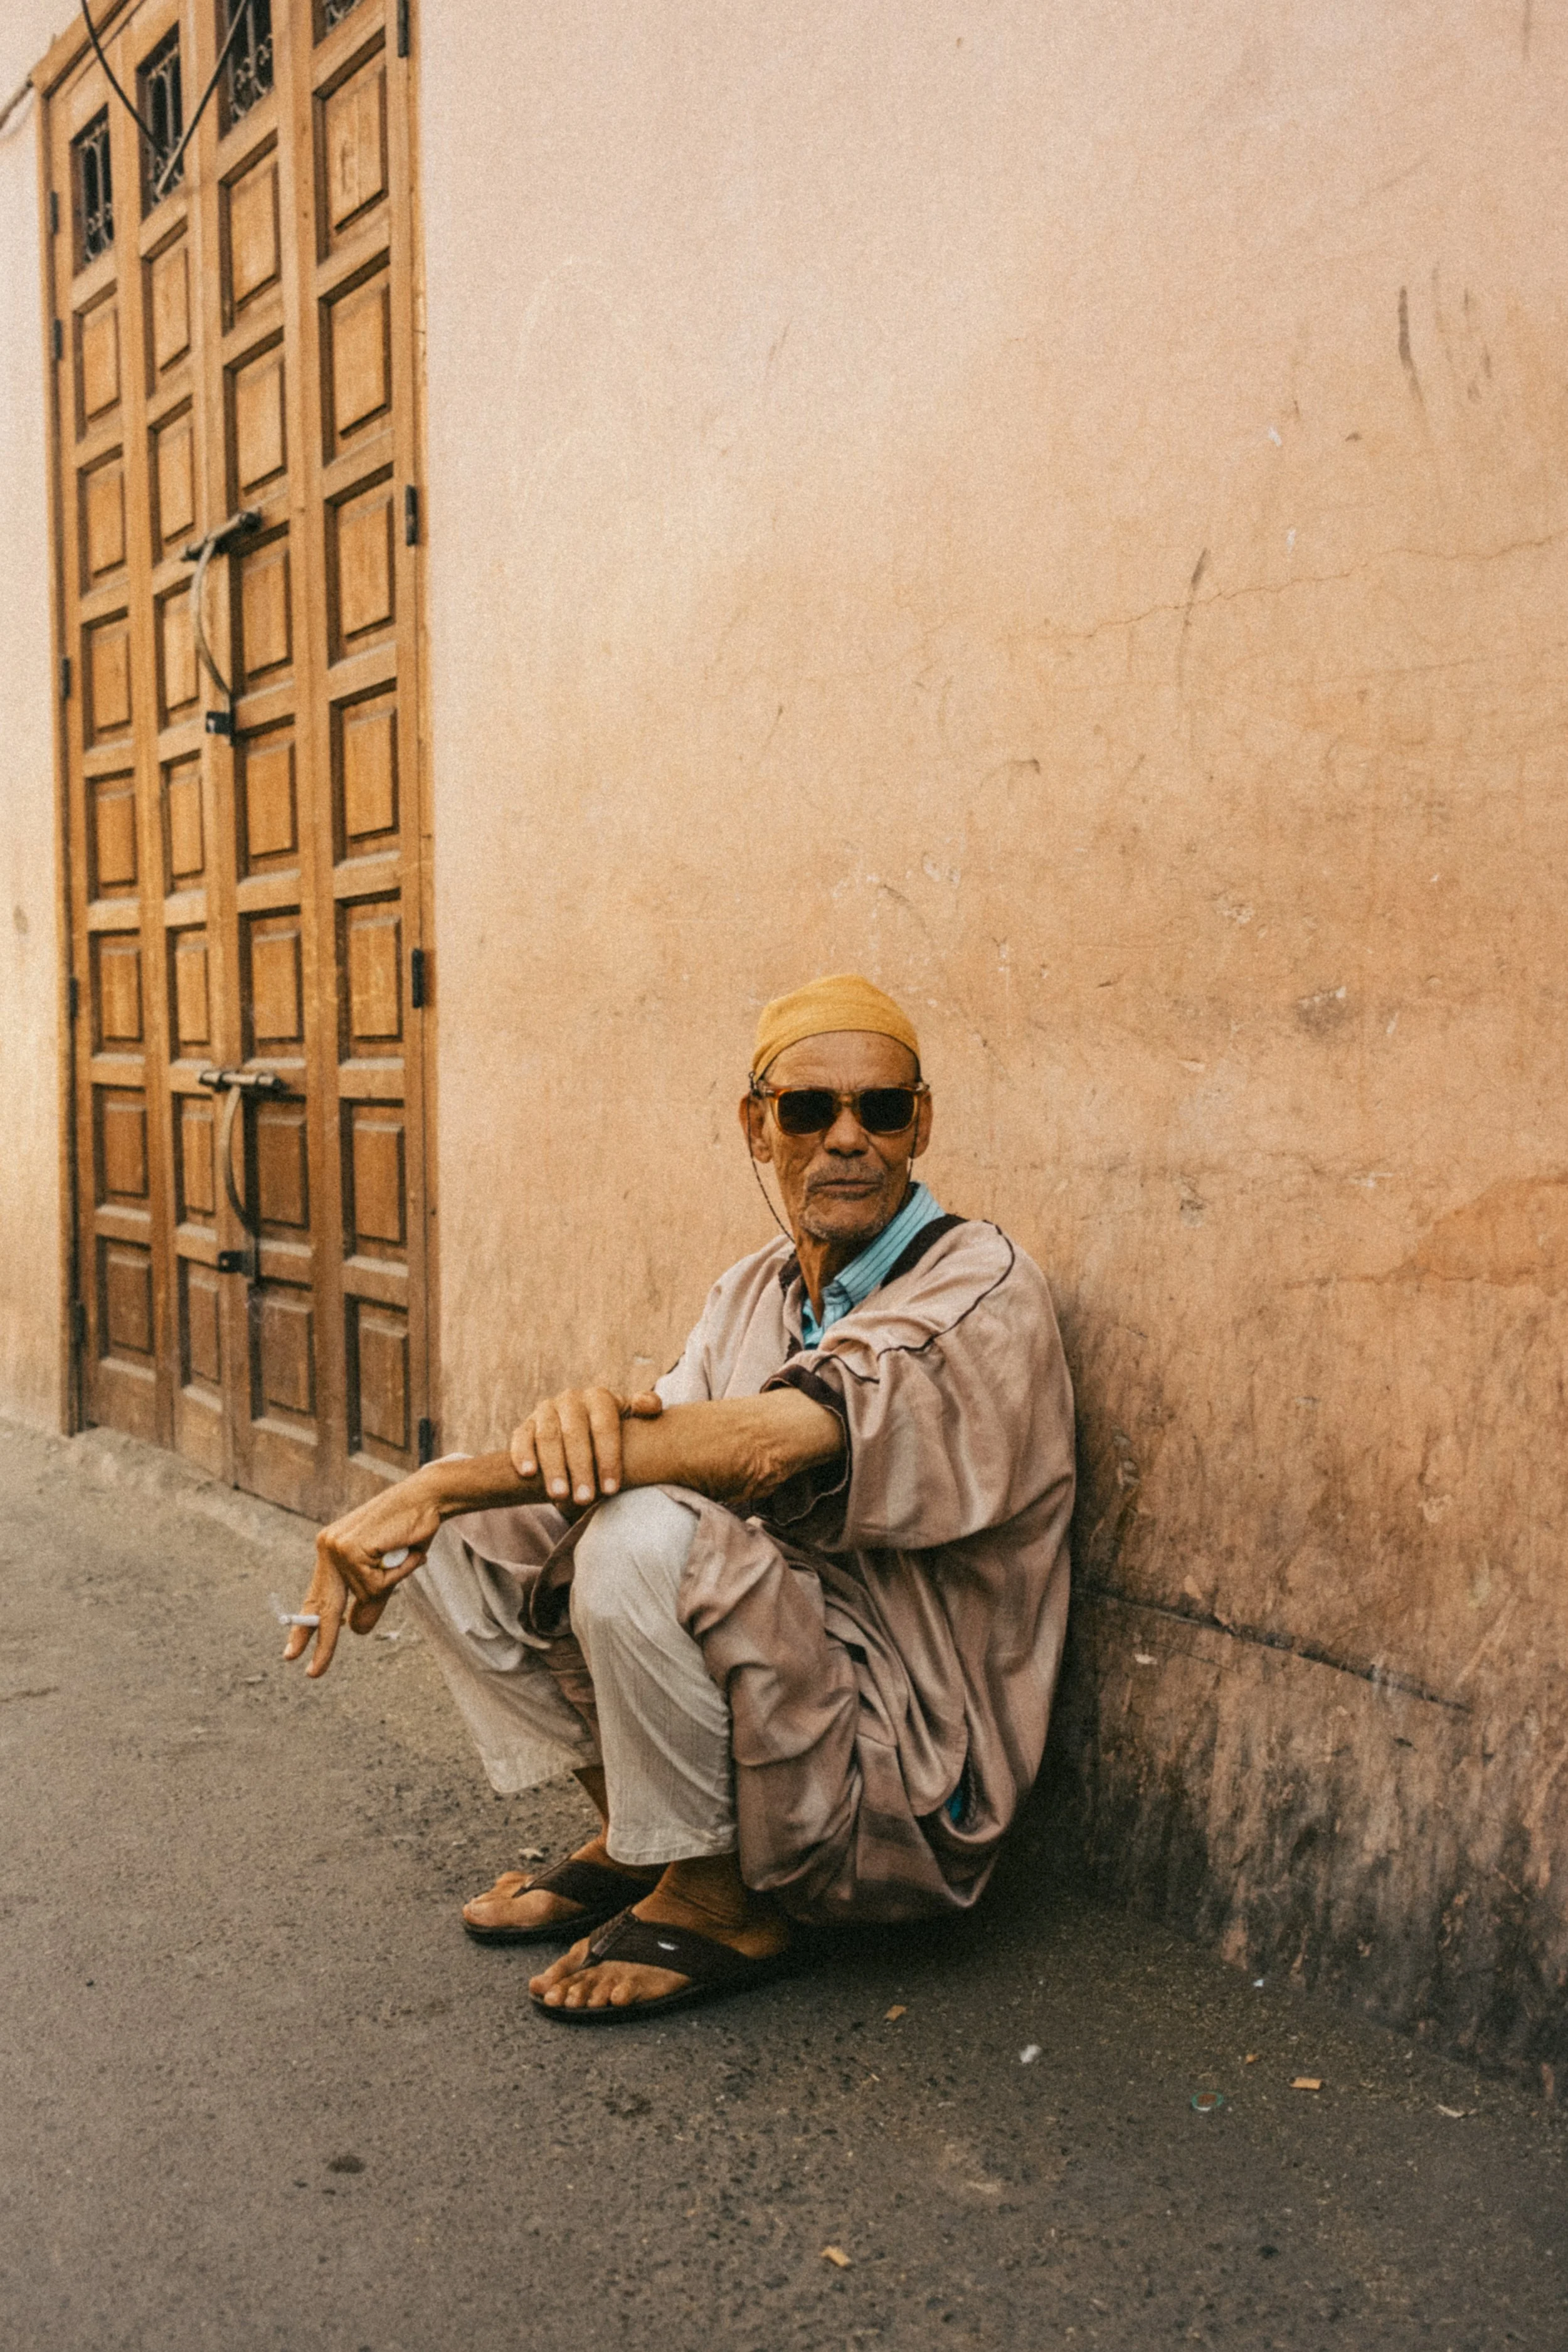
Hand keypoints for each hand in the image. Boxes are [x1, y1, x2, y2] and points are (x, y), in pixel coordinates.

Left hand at [282, 1475, 442, 1677]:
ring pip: (364, 1594)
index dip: (306, 1627)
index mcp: (331, 1551)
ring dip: (392, 1580)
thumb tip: (355, 1632)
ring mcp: (337, 1548)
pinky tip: (403, 1549)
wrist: (425, 1498)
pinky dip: (397, 1572)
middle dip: (323, 1641)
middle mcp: (328, 1548)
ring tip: (405, 1553)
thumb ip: (369, 1600)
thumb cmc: (408, 1532)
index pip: (317, 1596)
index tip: (293, 1652)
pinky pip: (377, 1584)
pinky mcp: (351, 1550)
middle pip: (326, 1606)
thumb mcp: (386, 1572)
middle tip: (312, 1673)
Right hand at [509, 1386, 662, 1506]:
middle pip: (574, 1433)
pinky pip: (521, 1438)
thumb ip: (643, 1409)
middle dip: (580, 1468)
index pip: (604, 1426)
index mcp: (599, 1397)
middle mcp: (571, 1399)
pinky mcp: (525, 1425)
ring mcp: (546, 1411)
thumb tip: (652, 1406)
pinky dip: (522, 1454)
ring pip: (547, 1437)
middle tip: (585, 1499)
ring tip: (560, 1496)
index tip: (611, 1489)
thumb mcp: (629, 1419)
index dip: (608, 1458)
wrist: (580, 1429)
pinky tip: (528, 1474)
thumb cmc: (611, 1431)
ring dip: (553, 1467)